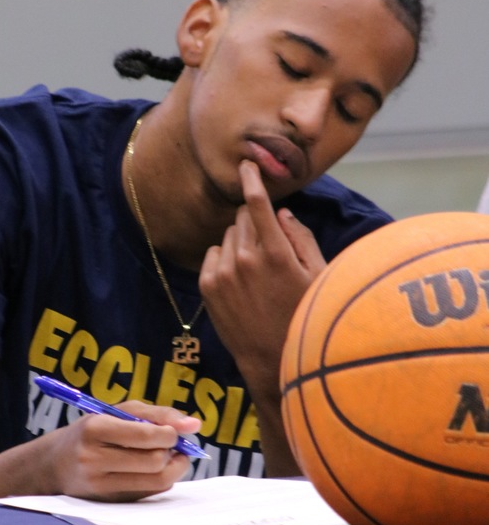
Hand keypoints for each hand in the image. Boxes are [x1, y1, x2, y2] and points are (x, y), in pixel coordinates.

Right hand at [39, 402, 202, 501]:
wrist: (55, 464)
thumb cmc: (93, 431)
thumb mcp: (118, 412)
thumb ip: (158, 414)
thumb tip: (195, 425)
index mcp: (95, 429)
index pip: (146, 436)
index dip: (170, 433)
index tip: (172, 430)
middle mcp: (94, 459)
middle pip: (155, 461)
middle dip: (172, 450)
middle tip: (171, 443)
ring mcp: (100, 485)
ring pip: (157, 481)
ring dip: (173, 467)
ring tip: (168, 455)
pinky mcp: (109, 502)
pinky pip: (150, 493)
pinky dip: (161, 479)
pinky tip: (153, 469)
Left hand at [199, 160, 324, 380]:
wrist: (270, 359)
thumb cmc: (303, 317)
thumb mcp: (317, 277)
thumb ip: (301, 239)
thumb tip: (284, 213)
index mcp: (276, 253)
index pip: (257, 203)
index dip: (252, 178)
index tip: (247, 165)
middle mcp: (245, 258)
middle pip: (242, 218)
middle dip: (255, 222)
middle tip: (270, 248)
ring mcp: (223, 272)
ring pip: (228, 236)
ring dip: (241, 242)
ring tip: (257, 272)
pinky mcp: (207, 285)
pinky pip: (213, 254)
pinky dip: (225, 259)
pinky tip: (240, 280)